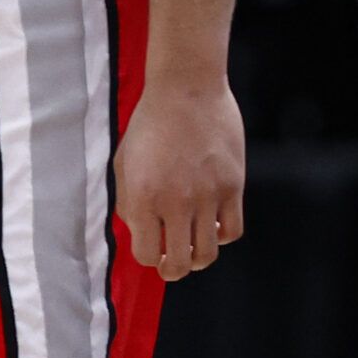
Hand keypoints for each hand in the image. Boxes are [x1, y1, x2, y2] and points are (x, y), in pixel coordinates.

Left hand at [116, 74, 244, 280]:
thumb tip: (139, 233)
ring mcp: (206, 196)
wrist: (186, 88)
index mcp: (142, 196)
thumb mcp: (124, 161)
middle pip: (180, 263)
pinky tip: (213, 224)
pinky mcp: (232, 186)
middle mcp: (174, 202)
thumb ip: (128, 201)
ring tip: (193, 246)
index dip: (149, 257)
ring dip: (198, 257)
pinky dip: (222, 236)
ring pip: (207, 253)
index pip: (147, 254)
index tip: (153, 250)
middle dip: (173, 269)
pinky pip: (231, 231)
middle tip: (173, 263)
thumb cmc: (150, 122)